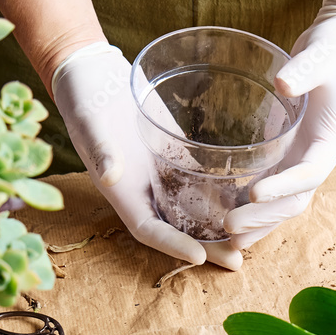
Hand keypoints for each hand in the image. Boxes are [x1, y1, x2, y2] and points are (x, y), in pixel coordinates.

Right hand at [52, 43, 242, 269]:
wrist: (93, 72)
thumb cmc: (84, 97)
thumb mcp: (89, 121)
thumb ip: (101, 150)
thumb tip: (111, 176)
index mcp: (122, 190)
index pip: (149, 229)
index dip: (173, 245)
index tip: (199, 257)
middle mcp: (144, 190)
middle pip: (178, 229)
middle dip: (207, 247)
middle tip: (237, 261)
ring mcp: (162, 175)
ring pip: (193, 210)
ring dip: (220, 227)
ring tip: (251, 240)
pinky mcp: (177, 156)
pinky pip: (202, 182)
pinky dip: (223, 196)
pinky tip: (251, 202)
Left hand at [223, 0, 335, 249]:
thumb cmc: (332, 51)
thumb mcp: (320, 56)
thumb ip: (303, 71)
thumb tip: (283, 83)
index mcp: (332, 142)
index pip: (308, 173)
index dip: (282, 186)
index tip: (253, 193)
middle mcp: (320, 159)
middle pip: (295, 199)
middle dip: (264, 216)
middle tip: (229, 227)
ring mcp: (305, 161)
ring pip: (283, 203)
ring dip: (258, 223)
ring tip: (228, 241)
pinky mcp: (290, 157)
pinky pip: (273, 189)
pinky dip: (253, 206)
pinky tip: (228, 215)